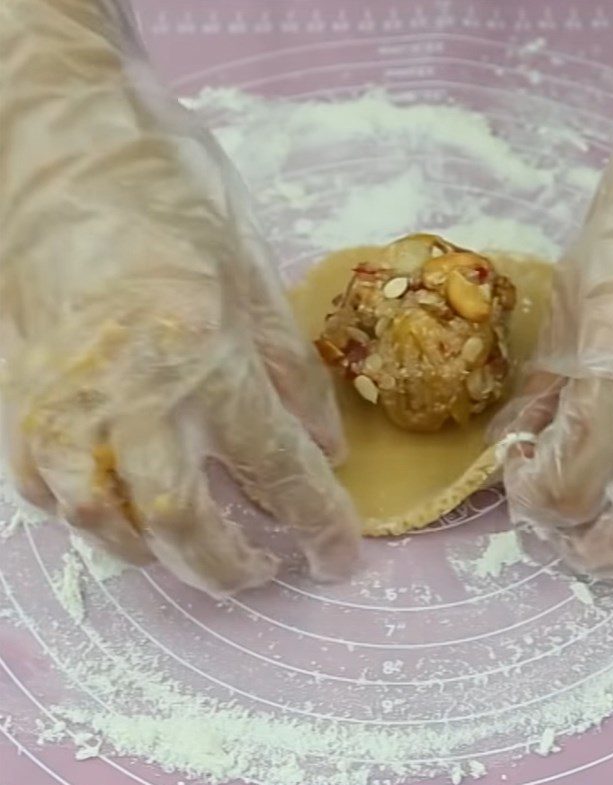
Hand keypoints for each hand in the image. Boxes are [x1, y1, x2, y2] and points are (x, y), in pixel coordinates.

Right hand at [0, 0, 360, 593]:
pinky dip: (94, 519)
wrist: (56, 147)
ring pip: (106, 523)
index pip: (276, 466)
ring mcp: (60, 401)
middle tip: (268, 570)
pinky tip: (123, 515)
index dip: (318, 523)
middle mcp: (130, 393)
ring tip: (202, 554)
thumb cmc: (165, 195)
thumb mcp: (251, 272)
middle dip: (231, 566)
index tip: (342, 560)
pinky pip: (45, 490)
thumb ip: (290, 370)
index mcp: (204, 353)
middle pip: (183, 522)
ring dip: (161, 557)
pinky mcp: (14, 397)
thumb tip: (325, 447)